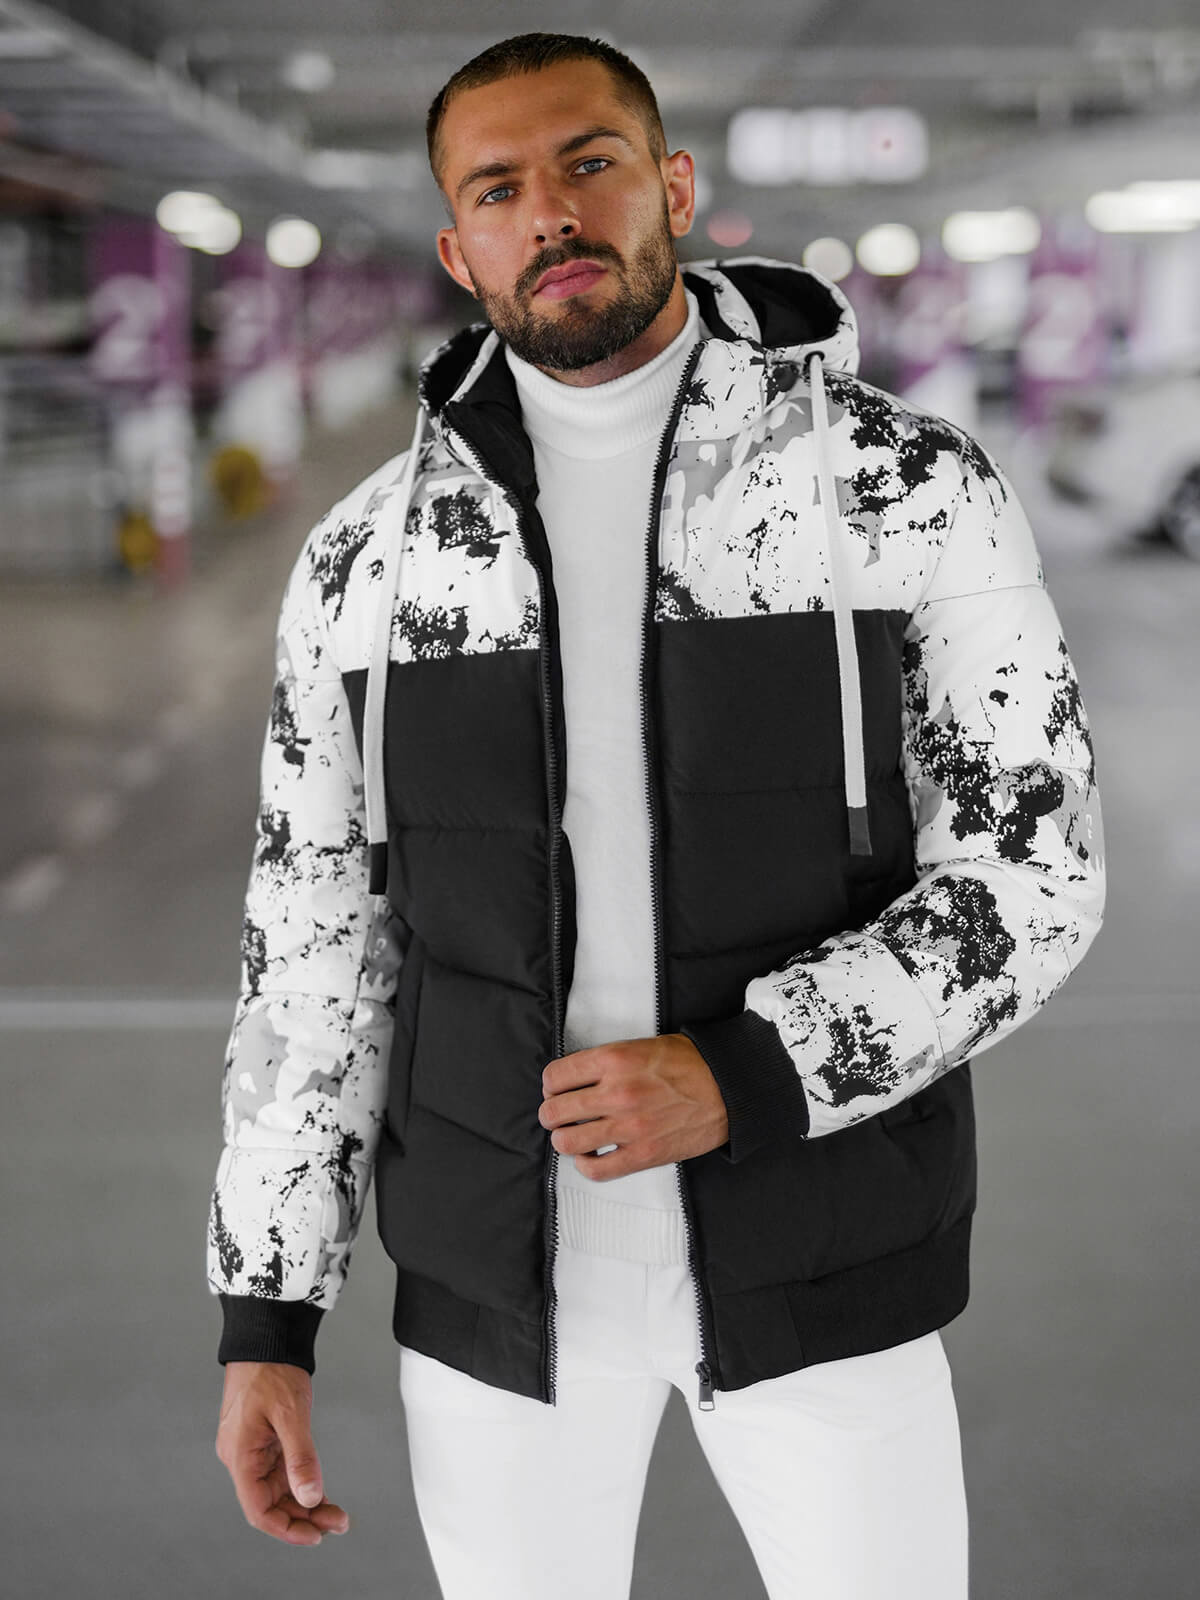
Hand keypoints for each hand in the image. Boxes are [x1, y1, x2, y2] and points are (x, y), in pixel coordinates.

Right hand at [216, 1361, 349, 1545]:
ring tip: (336, 1513)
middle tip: (337, 1523)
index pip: (259, 1510)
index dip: (286, 1528)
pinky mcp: (265, 1440)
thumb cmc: (271, 1369)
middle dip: (303, 1517)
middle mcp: (243, 1458)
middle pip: (271, 1503)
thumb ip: (300, 1458)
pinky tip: (321, 1493)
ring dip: (305, 1503)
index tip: (314, 1535)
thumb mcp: (290, 1414)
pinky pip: (282, 1472)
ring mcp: (253, 1449)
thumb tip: (311, 1496)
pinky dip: (302, 1484)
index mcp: (240, 1456)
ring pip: (279, 1490)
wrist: (266, 1338)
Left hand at [538, 1033, 728, 1180]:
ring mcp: (628, 1127)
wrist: (727, 1088)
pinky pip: (597, 1170)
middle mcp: (617, 1093)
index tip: (555, 1089)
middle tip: (558, 1114)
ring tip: (571, 1135)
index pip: (556, 1076)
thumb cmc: (690, 1064)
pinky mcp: (643, 1155)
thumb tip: (576, 1079)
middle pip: (555, 1110)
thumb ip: (607, 1062)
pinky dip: (585, 1165)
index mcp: (614, 1060)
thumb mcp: (641, 1045)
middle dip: (551, 1113)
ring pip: (568, 1142)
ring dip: (563, 1139)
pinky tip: (589, 1156)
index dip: (550, 1085)